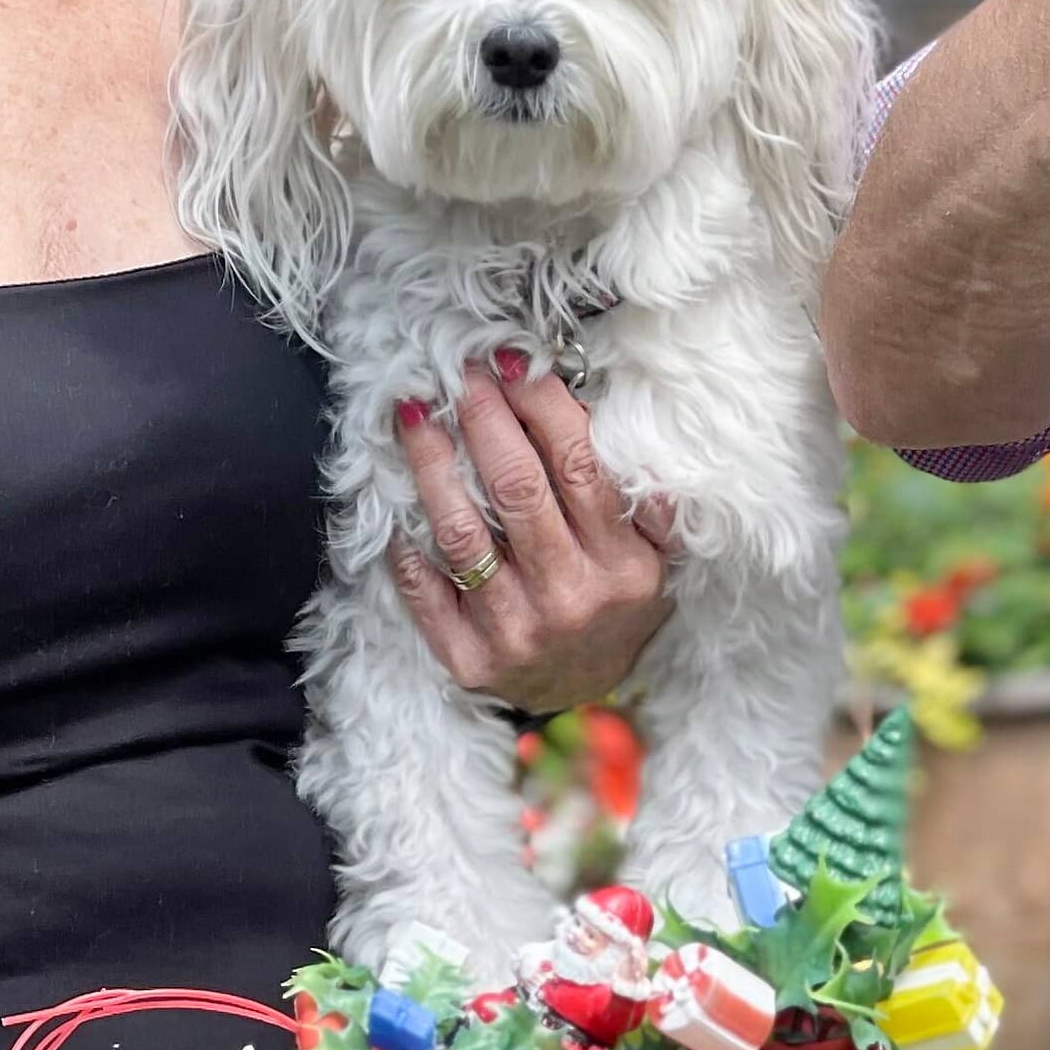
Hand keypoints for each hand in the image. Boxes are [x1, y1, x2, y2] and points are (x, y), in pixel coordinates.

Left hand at [389, 355, 677, 714]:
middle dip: (482, 418)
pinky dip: (404, 538)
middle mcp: (569, 599)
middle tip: (458, 372)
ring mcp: (514, 632)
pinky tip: (392, 491)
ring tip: (414, 413)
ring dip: (431, 464)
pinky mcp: (466, 659)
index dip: (542, 404)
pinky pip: (423, 589)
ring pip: (460, 532)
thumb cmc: (616, 600)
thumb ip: (647, 498)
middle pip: (515, 489)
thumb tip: (621, 426)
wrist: (586, 688)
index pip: (578, 466)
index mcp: (622, 566)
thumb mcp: (658, 556)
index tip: (514, 361)